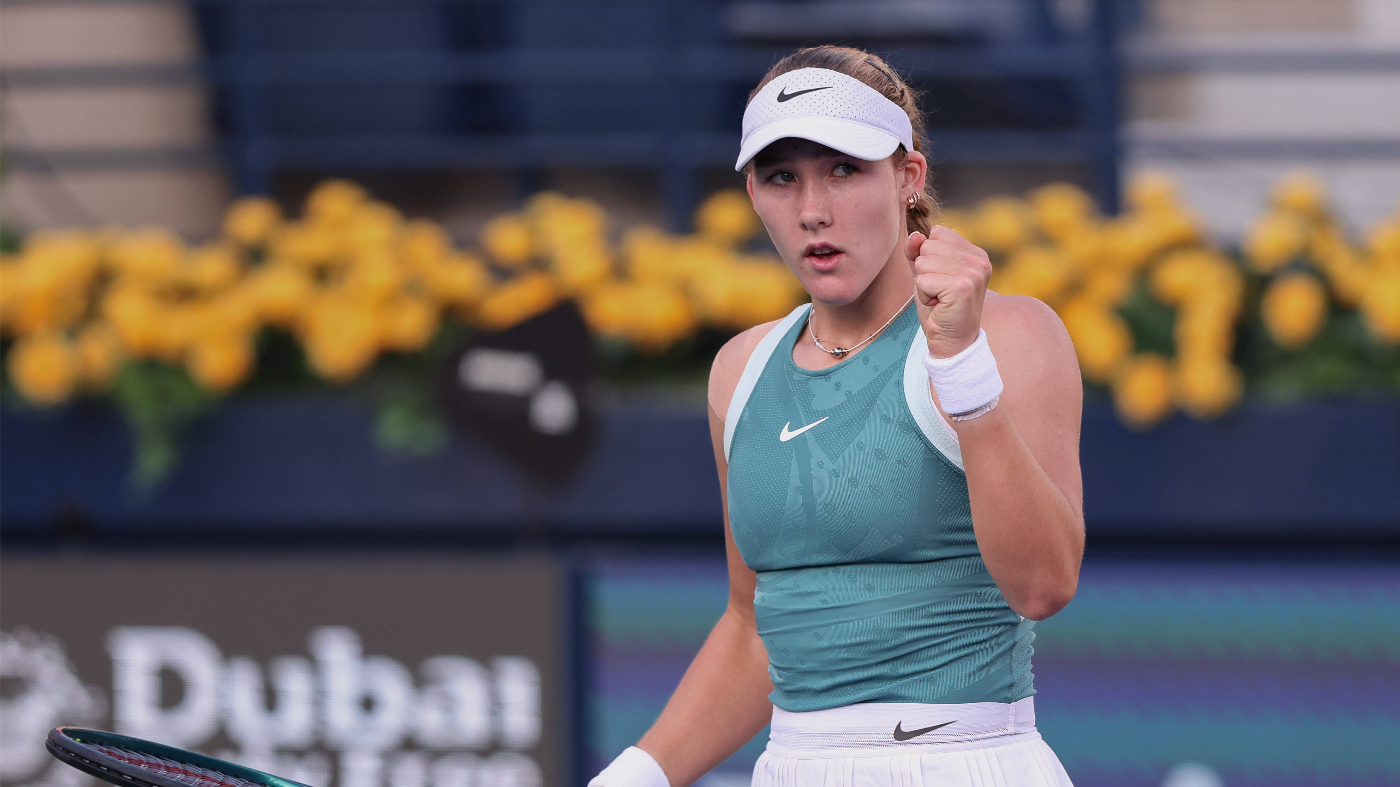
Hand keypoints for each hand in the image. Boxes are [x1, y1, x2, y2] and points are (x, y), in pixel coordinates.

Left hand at [904, 226, 992, 357]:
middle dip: (924, 271)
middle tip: (939, 292)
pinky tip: (938, 305)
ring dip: (923, 284)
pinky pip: (922, 280)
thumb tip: (914, 235)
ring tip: (938, 298)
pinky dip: (923, 295)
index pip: (937, 233)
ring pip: (923, 262)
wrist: (951, 341)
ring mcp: (973, 272)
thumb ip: (918, 251)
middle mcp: (979, 259)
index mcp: (975, 253)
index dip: (929, 257)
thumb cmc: (939, 308)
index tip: (941, 279)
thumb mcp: (925, 273)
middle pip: (928, 246)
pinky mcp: (962, 286)